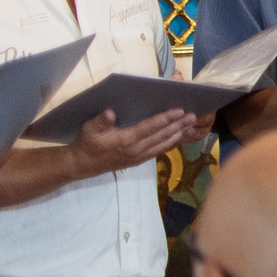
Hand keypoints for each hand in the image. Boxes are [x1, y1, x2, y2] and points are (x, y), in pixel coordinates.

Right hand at [74, 107, 201, 174]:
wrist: (82, 164)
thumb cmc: (87, 143)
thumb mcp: (89, 129)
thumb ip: (101, 121)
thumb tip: (110, 112)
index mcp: (126, 140)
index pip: (150, 127)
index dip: (166, 119)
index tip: (180, 111)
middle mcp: (136, 149)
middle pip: (162, 136)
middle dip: (178, 125)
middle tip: (193, 116)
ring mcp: (139, 156)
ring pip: (163, 144)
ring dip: (178, 134)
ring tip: (190, 125)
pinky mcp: (138, 160)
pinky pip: (158, 151)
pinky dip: (170, 143)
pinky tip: (177, 137)